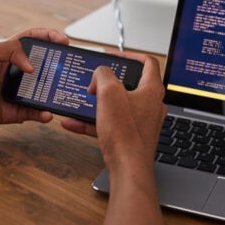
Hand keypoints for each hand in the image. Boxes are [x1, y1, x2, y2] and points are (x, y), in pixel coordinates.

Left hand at [0, 28, 68, 141]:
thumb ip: (8, 51)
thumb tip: (32, 65)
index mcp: (1, 55)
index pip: (28, 40)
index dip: (46, 37)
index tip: (63, 41)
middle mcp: (7, 73)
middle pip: (37, 65)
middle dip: (54, 65)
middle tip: (67, 68)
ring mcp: (8, 93)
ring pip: (36, 90)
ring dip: (49, 92)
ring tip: (60, 92)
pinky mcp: (7, 113)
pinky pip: (29, 112)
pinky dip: (40, 113)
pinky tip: (46, 114)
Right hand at [60, 52, 165, 172]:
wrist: (128, 168)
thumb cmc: (126, 134)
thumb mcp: (109, 92)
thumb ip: (103, 75)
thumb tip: (100, 75)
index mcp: (151, 90)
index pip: (147, 62)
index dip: (129, 55)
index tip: (113, 56)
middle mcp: (150, 105)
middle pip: (130, 84)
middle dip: (108, 82)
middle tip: (95, 81)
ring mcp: (141, 122)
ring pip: (117, 106)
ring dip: (97, 103)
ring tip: (82, 101)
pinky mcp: (131, 136)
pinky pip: (109, 124)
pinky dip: (92, 122)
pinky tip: (73, 123)